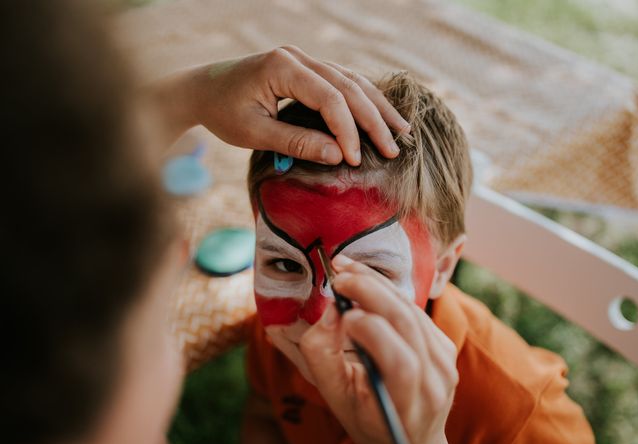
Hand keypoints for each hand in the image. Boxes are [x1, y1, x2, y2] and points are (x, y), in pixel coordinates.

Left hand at [153, 46, 408, 163]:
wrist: (202, 89)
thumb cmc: (223, 112)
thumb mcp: (254, 133)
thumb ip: (296, 142)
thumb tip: (338, 157)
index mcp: (282, 66)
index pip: (329, 99)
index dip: (347, 130)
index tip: (354, 160)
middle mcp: (297, 57)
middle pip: (348, 86)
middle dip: (373, 119)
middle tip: (393, 149)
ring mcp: (304, 59)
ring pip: (351, 80)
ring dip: (377, 106)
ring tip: (401, 130)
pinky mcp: (306, 68)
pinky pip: (342, 81)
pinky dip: (363, 100)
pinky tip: (380, 114)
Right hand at [299, 255, 457, 443]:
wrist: (412, 440)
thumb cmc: (365, 418)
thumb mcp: (333, 396)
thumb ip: (322, 354)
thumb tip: (333, 309)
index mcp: (407, 406)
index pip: (400, 362)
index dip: (372, 330)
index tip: (341, 312)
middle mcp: (435, 384)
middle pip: (408, 324)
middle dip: (371, 290)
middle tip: (340, 273)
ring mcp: (446, 363)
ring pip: (412, 310)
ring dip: (379, 284)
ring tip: (349, 270)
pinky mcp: (446, 347)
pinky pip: (417, 311)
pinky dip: (390, 293)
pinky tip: (368, 284)